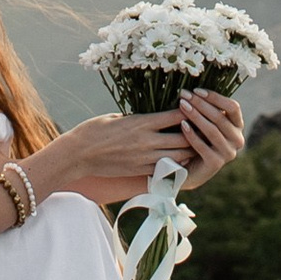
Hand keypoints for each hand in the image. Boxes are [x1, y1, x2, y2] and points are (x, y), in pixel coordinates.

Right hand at [33, 109, 192, 209]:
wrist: (79, 154)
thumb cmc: (94, 130)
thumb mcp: (117, 116)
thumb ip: (138, 118)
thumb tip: (152, 116)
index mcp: (141, 122)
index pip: (175, 116)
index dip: (188, 111)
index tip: (195, 108)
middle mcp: (147, 141)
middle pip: (182, 138)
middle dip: (194, 133)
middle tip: (202, 129)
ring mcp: (145, 158)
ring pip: (178, 156)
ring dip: (188, 150)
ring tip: (195, 145)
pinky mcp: (140, 171)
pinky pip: (165, 169)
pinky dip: (176, 164)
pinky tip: (180, 160)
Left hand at [173, 88, 245, 193]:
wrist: (188, 169)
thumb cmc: (196, 139)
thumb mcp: (204, 122)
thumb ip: (206, 109)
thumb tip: (193, 89)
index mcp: (238, 126)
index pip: (233, 107)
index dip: (215, 97)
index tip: (196, 90)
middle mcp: (237, 140)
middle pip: (220, 117)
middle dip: (201, 104)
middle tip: (184, 95)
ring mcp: (228, 153)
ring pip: (212, 130)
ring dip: (196, 115)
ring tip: (182, 105)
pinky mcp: (215, 164)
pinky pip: (202, 146)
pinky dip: (191, 134)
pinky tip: (182, 124)